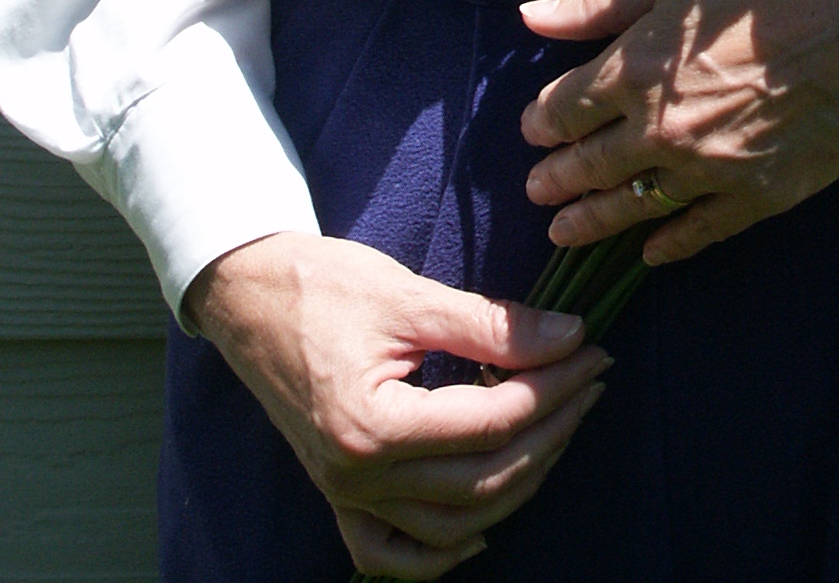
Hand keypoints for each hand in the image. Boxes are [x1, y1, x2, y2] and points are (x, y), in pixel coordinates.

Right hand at [185, 232, 607, 577]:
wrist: (247, 296)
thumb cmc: (322, 285)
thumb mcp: (409, 295)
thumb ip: (491, 324)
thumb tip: (569, 334)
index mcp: (372, 425)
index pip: (490, 422)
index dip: (552, 387)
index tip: (592, 351)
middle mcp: (356, 477)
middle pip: (481, 478)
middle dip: (550, 430)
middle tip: (591, 380)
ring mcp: (343, 495)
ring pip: (452, 523)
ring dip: (516, 484)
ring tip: (558, 428)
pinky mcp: (337, 495)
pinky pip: (393, 554)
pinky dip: (442, 550)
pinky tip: (482, 523)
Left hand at [520, 0, 838, 265]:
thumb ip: (599, 2)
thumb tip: (529, 16)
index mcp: (634, 71)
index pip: (563, 109)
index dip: (541, 121)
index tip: (536, 127)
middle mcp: (658, 132)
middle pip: (588, 166)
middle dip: (554, 178)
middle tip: (537, 189)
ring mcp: (705, 174)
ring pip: (630, 209)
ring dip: (590, 222)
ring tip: (564, 232)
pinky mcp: (753, 199)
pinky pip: (696, 233)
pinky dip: (666, 246)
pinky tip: (649, 253)